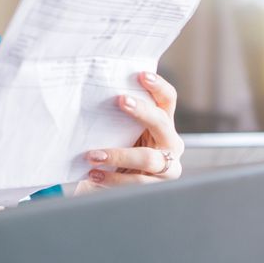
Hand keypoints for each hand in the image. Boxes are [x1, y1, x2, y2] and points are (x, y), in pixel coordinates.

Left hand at [81, 71, 183, 188]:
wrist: (114, 185)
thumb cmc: (118, 150)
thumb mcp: (121, 131)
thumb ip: (118, 117)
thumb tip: (93, 93)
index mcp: (164, 123)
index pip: (168, 99)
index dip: (158, 86)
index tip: (142, 75)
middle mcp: (170, 143)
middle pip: (161, 123)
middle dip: (142, 111)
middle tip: (120, 100)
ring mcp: (168, 167)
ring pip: (149, 158)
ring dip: (118, 155)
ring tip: (93, 156)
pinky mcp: (157, 187)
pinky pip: (137, 182)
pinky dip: (113, 179)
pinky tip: (94, 175)